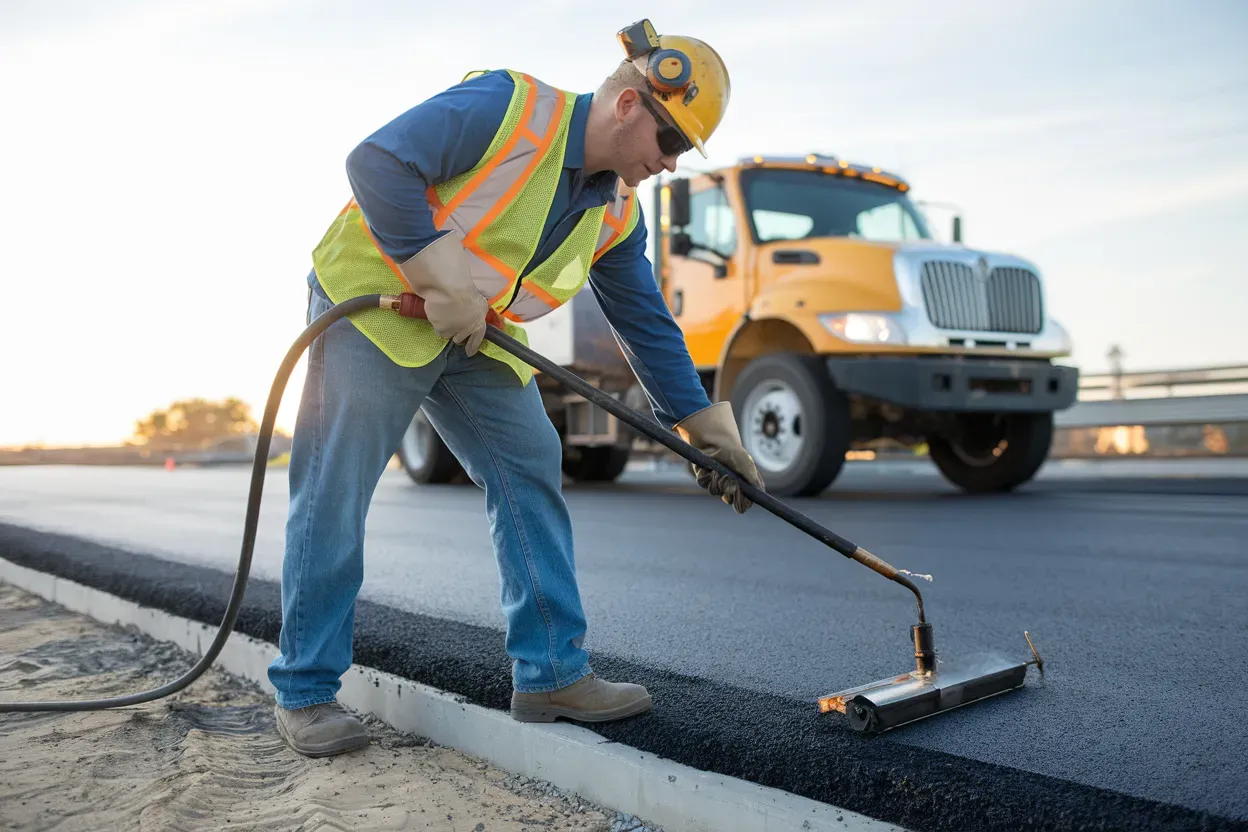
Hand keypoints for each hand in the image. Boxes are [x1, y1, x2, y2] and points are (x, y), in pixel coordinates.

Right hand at [398, 231, 488, 355]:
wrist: (447, 285)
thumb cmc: (456, 273)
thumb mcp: (466, 278)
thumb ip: (465, 284)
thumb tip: (464, 273)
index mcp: (481, 309)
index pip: (481, 330)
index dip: (476, 340)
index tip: (472, 350)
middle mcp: (473, 322)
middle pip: (466, 335)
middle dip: (461, 335)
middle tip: (456, 335)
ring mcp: (459, 328)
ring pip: (451, 333)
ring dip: (447, 327)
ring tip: (440, 317)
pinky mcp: (444, 329)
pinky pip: (438, 329)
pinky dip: (435, 322)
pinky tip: (432, 314)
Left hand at [674, 402, 765, 512]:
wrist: (715, 439)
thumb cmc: (733, 451)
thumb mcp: (747, 464)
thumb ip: (753, 479)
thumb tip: (760, 491)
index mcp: (742, 482)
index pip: (744, 501)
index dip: (742, 501)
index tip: (742, 498)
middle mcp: (729, 483)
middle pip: (729, 499)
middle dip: (730, 492)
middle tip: (732, 482)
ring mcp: (716, 480)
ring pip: (715, 491)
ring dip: (719, 483)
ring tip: (720, 472)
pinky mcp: (704, 475)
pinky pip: (704, 483)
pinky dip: (708, 477)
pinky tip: (712, 469)